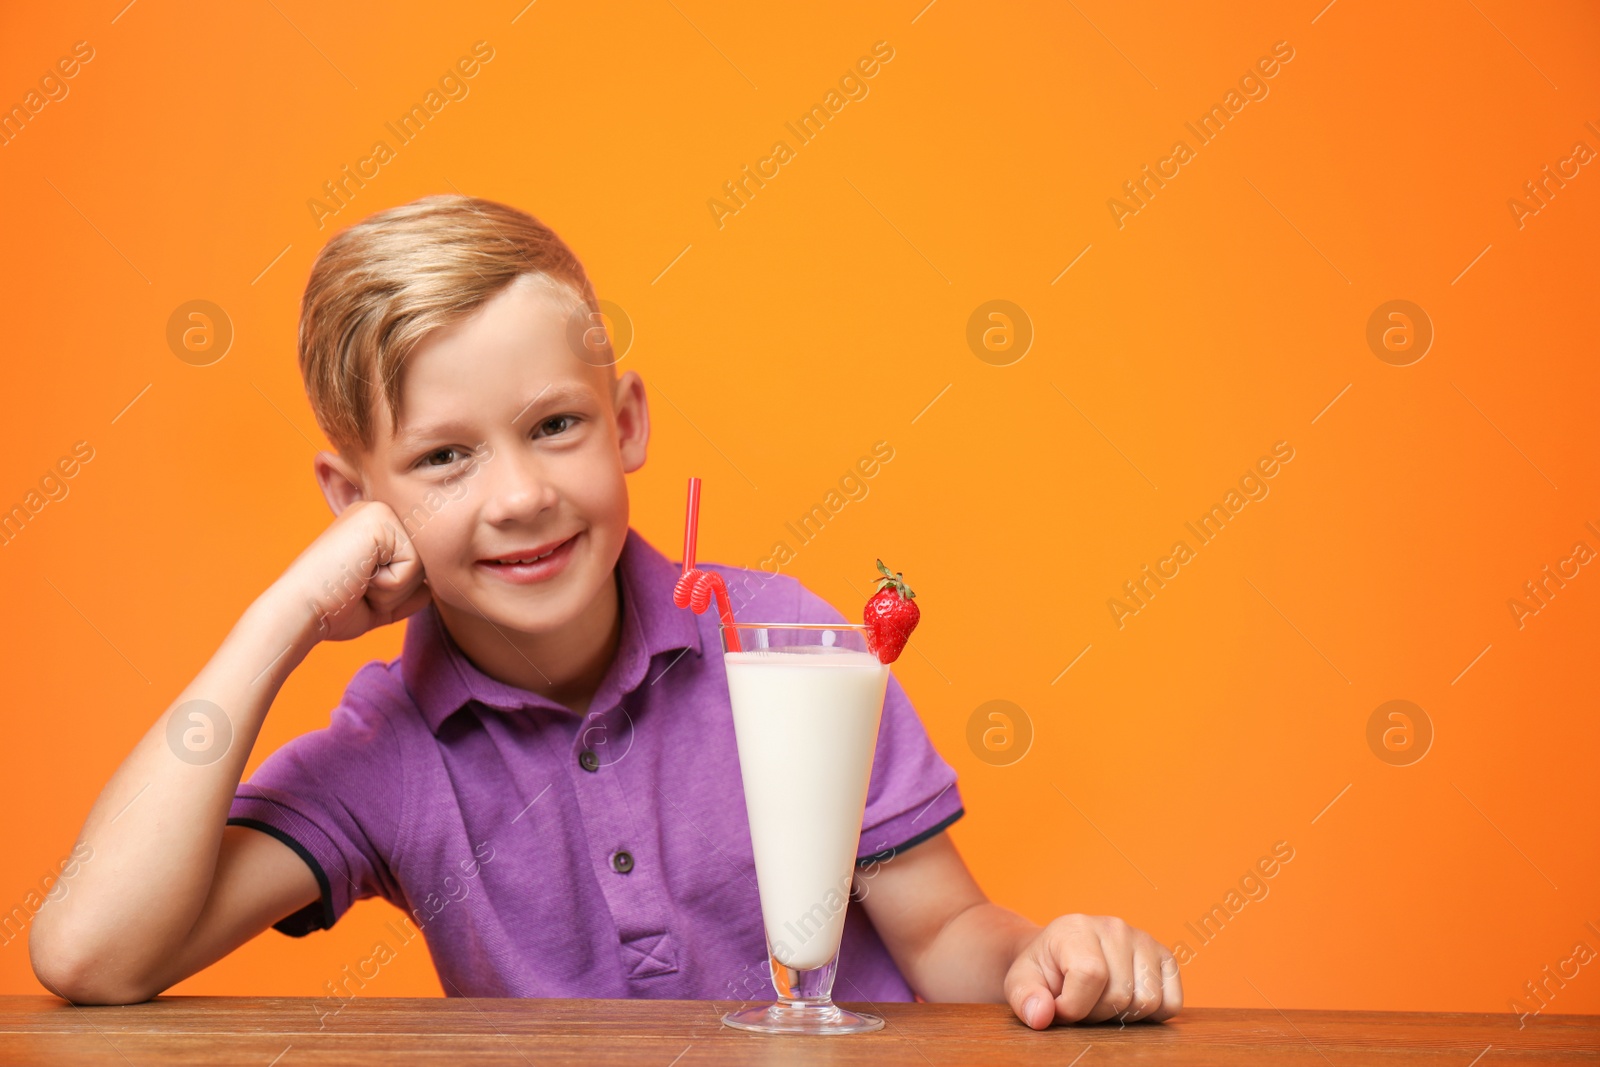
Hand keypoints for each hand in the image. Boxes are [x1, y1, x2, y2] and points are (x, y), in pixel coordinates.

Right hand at [276, 499, 431, 642]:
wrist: (299, 611)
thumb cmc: (331, 610)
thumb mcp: (377, 602)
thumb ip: (405, 594)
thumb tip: (429, 591)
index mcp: (375, 528)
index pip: (416, 564)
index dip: (394, 591)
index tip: (357, 588)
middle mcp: (378, 512)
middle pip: (424, 562)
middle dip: (397, 590)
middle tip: (358, 587)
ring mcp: (378, 511)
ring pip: (423, 565)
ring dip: (394, 589)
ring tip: (358, 582)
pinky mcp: (380, 519)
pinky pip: (414, 565)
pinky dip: (391, 585)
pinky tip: (360, 577)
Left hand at [1004, 914, 1181, 1027]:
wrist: (1061, 957)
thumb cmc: (1043, 971)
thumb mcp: (1021, 983)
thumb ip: (1025, 999)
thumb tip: (1041, 1015)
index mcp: (1076, 928)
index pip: (1090, 975)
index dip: (1074, 1006)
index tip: (1059, 1007)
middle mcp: (1114, 927)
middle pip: (1121, 995)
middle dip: (1097, 1014)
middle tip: (1081, 1003)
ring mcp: (1143, 940)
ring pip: (1148, 1002)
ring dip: (1123, 1015)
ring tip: (1102, 1001)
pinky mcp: (1164, 957)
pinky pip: (1172, 1004)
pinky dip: (1152, 1015)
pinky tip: (1128, 1001)